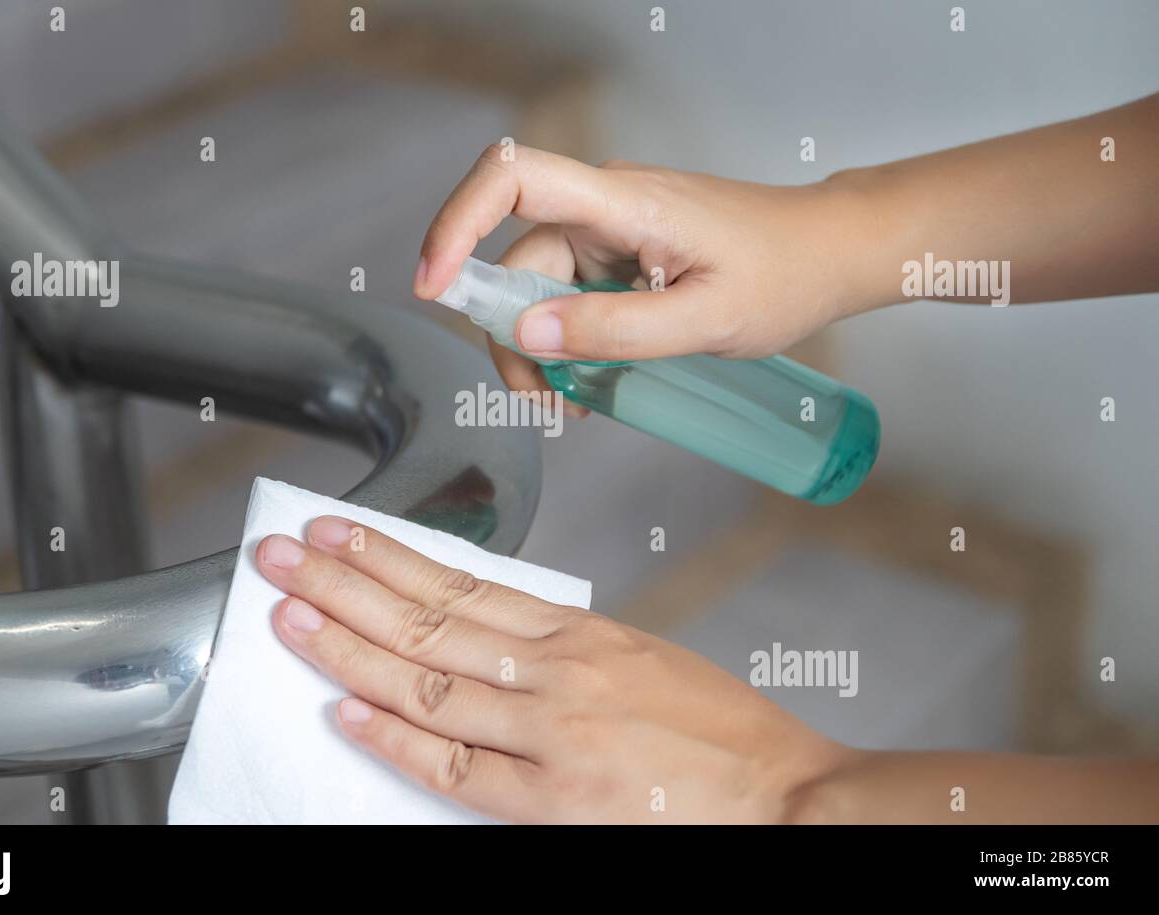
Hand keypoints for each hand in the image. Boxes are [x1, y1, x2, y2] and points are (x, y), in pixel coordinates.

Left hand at [255, 517, 853, 823]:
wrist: (784, 798)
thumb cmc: (722, 733)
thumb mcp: (642, 658)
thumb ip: (563, 644)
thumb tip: (490, 630)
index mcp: (582, 632)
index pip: (463, 582)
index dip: (391, 555)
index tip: (339, 530)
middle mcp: (557, 672)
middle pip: (429, 620)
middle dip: (347, 583)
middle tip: (284, 555)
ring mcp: (551, 735)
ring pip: (429, 681)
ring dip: (351, 648)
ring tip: (292, 617)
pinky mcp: (553, 802)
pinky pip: (457, 767)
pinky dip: (397, 740)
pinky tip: (346, 714)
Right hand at [413, 145, 878, 400]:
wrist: (827, 255)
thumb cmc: (783, 275)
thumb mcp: (705, 319)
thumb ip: (616, 329)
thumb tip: (527, 333)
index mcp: (622, 202)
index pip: (511, 177)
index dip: (458, 223)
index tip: (437, 287)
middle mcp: (604, 206)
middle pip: (515, 258)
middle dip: (513, 335)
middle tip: (545, 401)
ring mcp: (610, 229)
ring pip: (538, 286)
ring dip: (540, 347)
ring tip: (572, 401)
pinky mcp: (619, 253)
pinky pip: (568, 294)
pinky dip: (567, 339)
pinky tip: (589, 379)